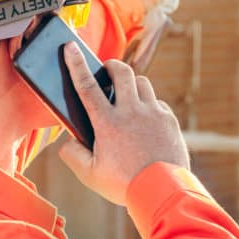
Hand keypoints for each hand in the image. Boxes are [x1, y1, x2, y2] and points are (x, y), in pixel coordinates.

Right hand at [58, 43, 189, 205]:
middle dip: (111, 65)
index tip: (70, 47)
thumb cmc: (124, 185)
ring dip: (131, 84)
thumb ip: (73, 155)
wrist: (163, 191)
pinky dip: (148, 105)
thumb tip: (69, 142)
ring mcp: (153, 114)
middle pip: (121, 72)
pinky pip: (157, 103)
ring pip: (142, 83)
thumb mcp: (89, 175)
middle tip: (106, 69)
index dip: (76, 64)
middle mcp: (132, 111)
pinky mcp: (170, 121)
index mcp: (107, 122)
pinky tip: (144, 120)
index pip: (87, 86)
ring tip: (125, 96)